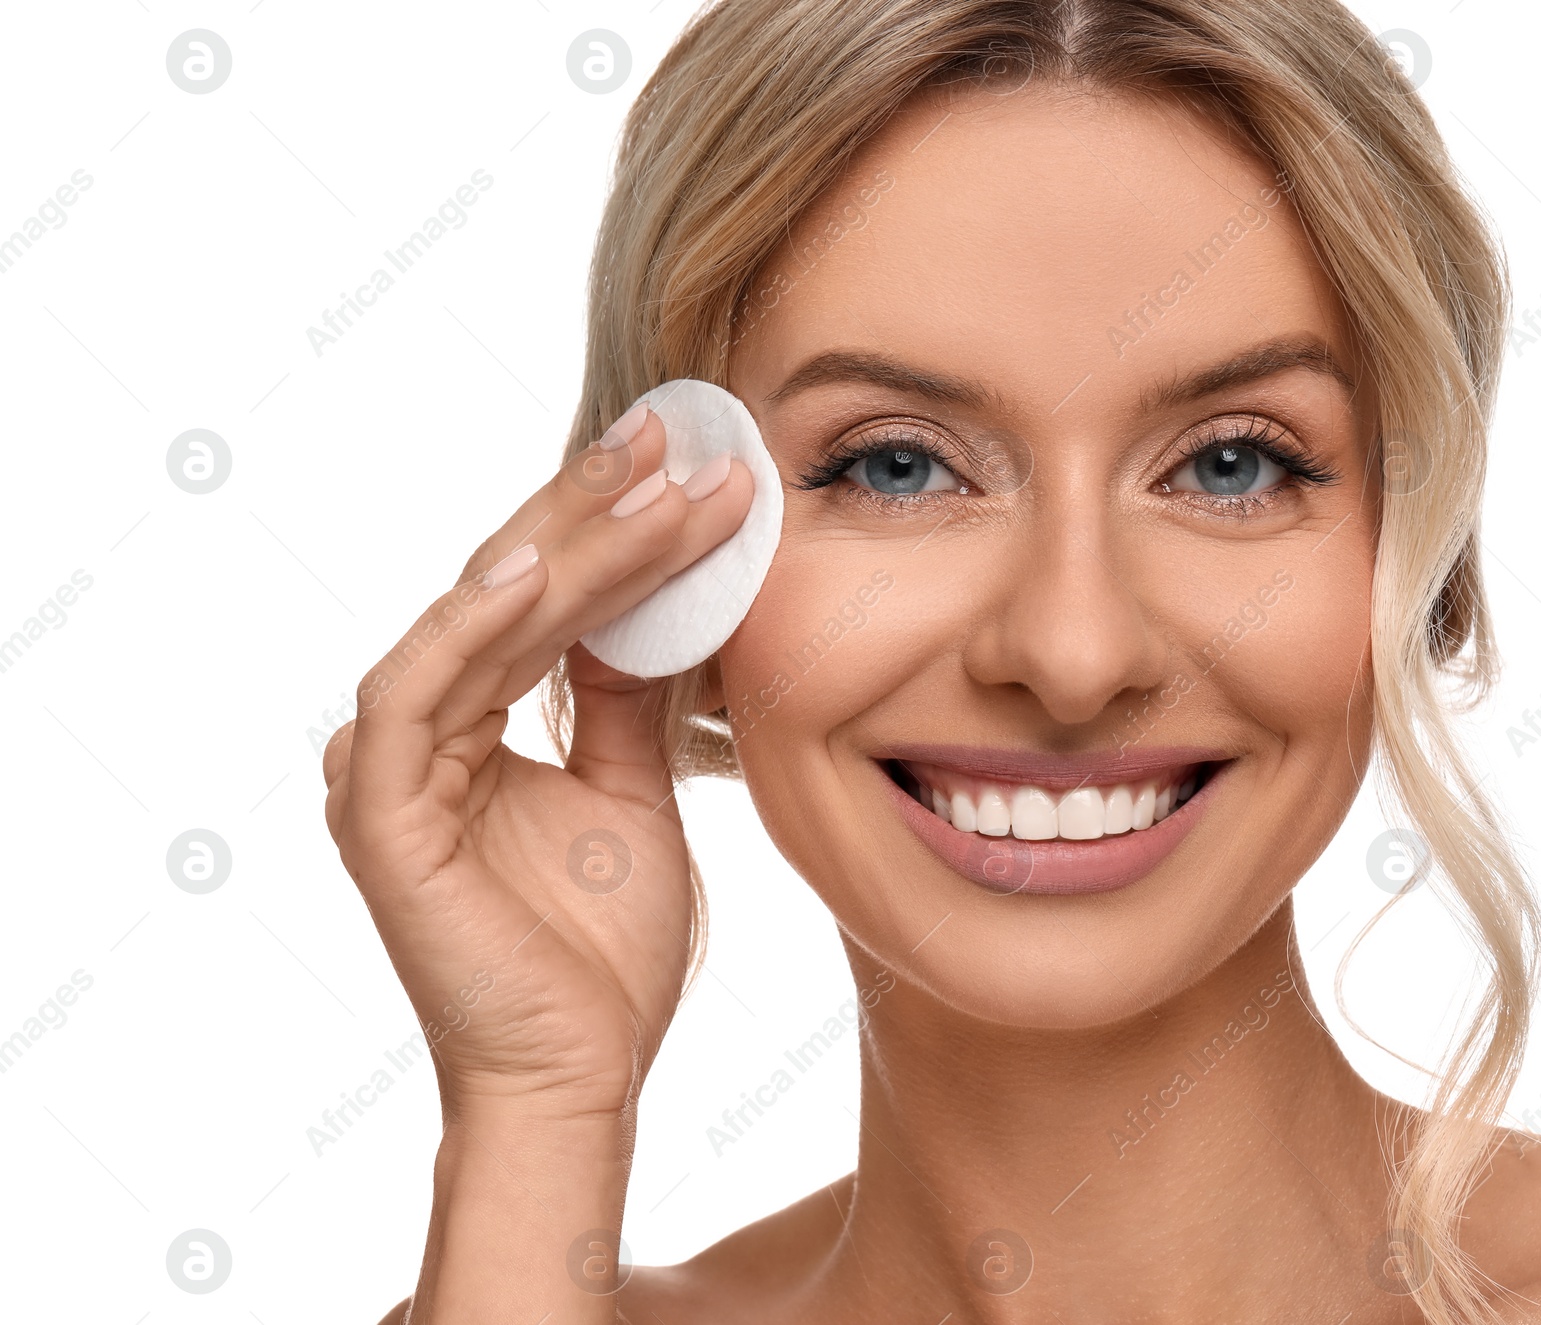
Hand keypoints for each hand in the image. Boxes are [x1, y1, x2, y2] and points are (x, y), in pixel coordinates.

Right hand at [322, 409, 751, 1121]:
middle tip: (671, 436)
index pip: (543, 603)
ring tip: (651, 483)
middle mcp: (421, 732)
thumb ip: (625, 702)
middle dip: (593, 509)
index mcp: (472, 728)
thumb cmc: (600, 954)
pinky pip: (418, 694)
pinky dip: (474, 626)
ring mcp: (390, 769)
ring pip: (476, 622)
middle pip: (507, 590)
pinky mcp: (378, 815)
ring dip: (567, 548)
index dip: (611, 530)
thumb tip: (657, 603)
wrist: (581, 1076)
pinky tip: (543, 569)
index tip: (689, 465)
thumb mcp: (631, 795)